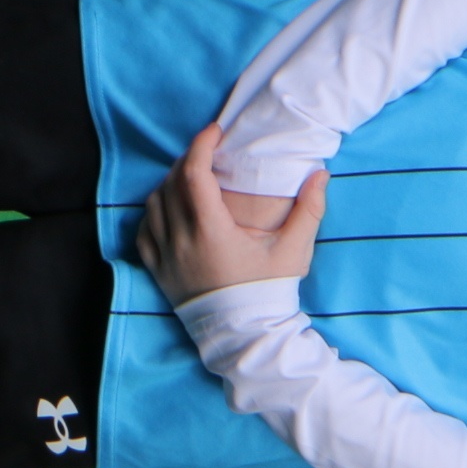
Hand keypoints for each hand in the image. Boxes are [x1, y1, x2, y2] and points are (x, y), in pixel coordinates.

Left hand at [134, 123, 327, 301]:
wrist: (245, 335)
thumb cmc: (268, 292)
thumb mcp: (293, 251)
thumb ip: (309, 210)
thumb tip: (321, 174)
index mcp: (211, 232)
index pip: (193, 176)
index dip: (200, 147)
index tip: (213, 132)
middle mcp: (181, 241)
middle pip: (171, 184)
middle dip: (188, 160)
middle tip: (208, 152)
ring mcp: (166, 257)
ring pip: (154, 204)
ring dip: (169, 184)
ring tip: (190, 177)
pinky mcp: (158, 271)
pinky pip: (144, 231)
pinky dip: (153, 213)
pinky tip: (169, 209)